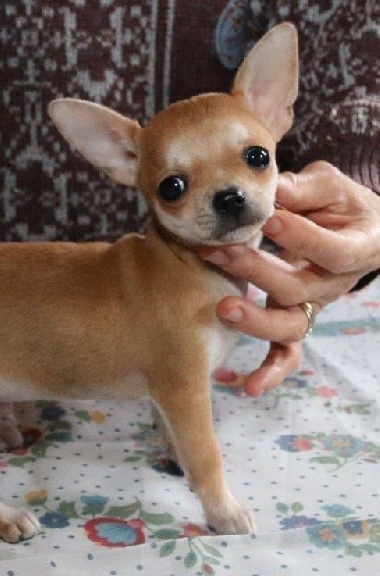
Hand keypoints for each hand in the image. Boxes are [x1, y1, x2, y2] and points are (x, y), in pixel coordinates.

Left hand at [199, 161, 379, 394]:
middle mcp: (334, 285)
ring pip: (290, 327)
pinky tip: (249, 387)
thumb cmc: (339, 206)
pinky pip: (287, 353)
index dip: (300, 236)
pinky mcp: (295, 319)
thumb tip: (270, 189)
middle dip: (255, 270)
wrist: (353, 232)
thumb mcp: (330, 187)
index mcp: (356, 248)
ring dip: (255, 320)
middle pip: (298, 289)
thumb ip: (305, 188)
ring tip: (224, 309)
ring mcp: (313, 307)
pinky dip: (270, 371)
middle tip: (220, 252)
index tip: (267, 216)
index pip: (331, 250)